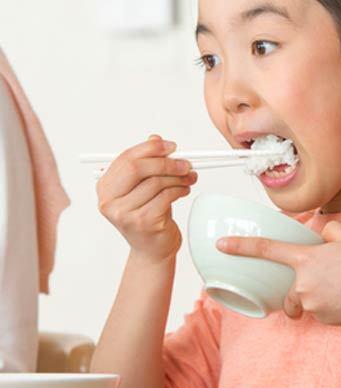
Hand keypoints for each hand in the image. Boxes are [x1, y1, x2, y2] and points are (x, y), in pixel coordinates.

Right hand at [96, 134, 197, 262]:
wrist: (153, 249)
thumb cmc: (148, 215)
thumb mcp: (145, 186)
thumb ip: (147, 163)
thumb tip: (155, 138)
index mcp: (105, 187)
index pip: (126, 158)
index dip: (151, 149)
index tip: (172, 146)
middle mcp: (109, 200)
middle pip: (138, 168)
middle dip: (166, 162)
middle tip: (185, 163)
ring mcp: (124, 213)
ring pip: (156, 182)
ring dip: (178, 177)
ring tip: (189, 178)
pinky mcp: (143, 222)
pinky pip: (166, 196)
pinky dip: (180, 189)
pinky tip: (185, 190)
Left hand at [216, 219, 340, 325]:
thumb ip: (329, 231)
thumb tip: (321, 234)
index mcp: (307, 259)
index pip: (267, 250)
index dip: (241, 246)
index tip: (222, 245)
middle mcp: (303, 284)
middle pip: (289, 286)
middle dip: (300, 284)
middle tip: (331, 276)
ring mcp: (313, 304)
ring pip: (305, 299)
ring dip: (318, 293)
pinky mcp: (325, 320)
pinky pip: (319, 310)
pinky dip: (329, 304)